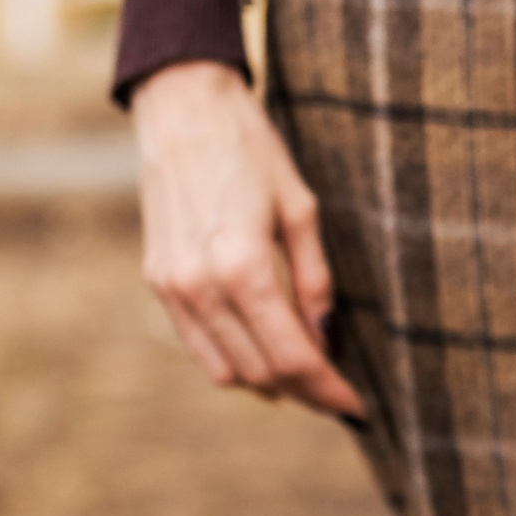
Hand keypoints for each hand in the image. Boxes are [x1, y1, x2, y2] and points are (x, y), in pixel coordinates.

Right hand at [131, 59, 364, 416]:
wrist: (181, 108)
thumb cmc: (250, 149)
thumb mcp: (301, 209)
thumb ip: (315, 281)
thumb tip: (327, 339)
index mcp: (242, 267)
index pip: (293, 356)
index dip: (329, 390)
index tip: (358, 407)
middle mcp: (200, 286)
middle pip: (261, 372)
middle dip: (305, 393)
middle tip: (339, 397)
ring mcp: (172, 288)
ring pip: (225, 371)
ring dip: (269, 384)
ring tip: (307, 379)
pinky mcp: (157, 281)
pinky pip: (198, 346)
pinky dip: (234, 362)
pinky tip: (264, 353)